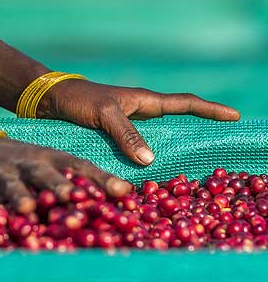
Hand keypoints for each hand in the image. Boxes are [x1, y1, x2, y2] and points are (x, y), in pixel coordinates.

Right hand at [0, 135, 129, 211]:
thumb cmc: (26, 164)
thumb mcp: (51, 163)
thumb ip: (84, 180)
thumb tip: (128, 196)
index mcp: (50, 158)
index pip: (79, 166)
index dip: (101, 178)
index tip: (124, 191)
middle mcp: (27, 165)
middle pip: (44, 173)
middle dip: (57, 184)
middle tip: (70, 196)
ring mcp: (2, 176)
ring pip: (12, 187)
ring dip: (20, 197)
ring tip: (26, 209)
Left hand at [41, 79, 240, 166]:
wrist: (48, 101)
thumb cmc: (77, 100)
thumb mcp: (103, 115)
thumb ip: (126, 135)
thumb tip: (151, 161)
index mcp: (143, 101)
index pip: (184, 104)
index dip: (210, 110)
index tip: (234, 116)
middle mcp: (139, 114)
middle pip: (178, 123)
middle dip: (200, 133)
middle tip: (221, 148)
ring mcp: (128, 126)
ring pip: (159, 141)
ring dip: (174, 153)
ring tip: (193, 171)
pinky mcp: (114, 139)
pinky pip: (139, 152)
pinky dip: (149, 164)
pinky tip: (154, 180)